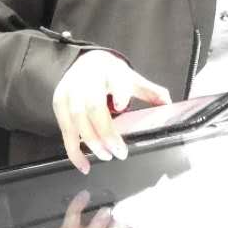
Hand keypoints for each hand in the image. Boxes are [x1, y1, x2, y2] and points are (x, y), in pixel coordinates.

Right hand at [52, 49, 169, 173]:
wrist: (85, 62)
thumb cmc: (110, 74)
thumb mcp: (131, 78)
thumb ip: (150, 91)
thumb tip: (168, 106)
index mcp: (109, 71)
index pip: (115, 80)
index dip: (119, 92)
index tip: (122, 105)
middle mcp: (86, 80)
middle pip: (93, 107)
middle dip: (106, 132)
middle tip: (120, 152)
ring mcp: (70, 92)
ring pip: (77, 120)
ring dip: (91, 143)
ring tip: (107, 157)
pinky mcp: (58, 104)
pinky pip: (65, 131)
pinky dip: (73, 151)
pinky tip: (84, 165)